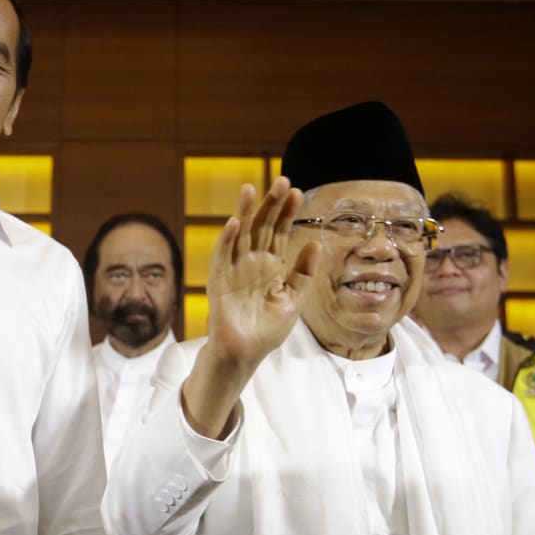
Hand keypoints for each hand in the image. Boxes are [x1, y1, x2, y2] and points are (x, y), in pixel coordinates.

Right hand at [181, 178, 319, 438]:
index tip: (298, 192)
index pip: (279, 232)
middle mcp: (252, 262)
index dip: (287, 212)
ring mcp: (234, 269)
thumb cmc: (267, 330)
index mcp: (271, 265)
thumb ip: (304, 272)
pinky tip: (234, 222)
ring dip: (244, 212)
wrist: (246, 354)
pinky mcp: (219, 282)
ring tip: (251, 189)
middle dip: (270, 204)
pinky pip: (222, 257)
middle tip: (281, 180)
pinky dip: (226, 240)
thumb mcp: (294, 299)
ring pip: (240, 235)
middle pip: (261, 226)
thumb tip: (315, 242)